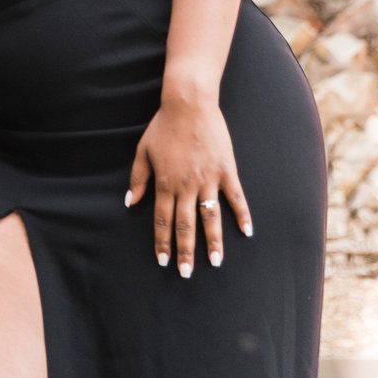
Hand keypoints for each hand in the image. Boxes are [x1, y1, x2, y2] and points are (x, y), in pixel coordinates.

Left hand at [124, 91, 250, 278]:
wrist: (189, 103)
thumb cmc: (163, 125)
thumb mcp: (143, 151)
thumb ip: (138, 179)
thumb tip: (129, 202)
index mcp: (166, 183)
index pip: (163, 220)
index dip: (163, 242)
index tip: (163, 261)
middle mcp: (187, 186)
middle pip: (186, 225)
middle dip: (185, 252)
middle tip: (186, 273)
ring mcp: (208, 179)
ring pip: (210, 217)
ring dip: (212, 241)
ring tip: (215, 262)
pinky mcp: (226, 170)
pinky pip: (236, 197)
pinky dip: (242, 215)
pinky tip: (247, 231)